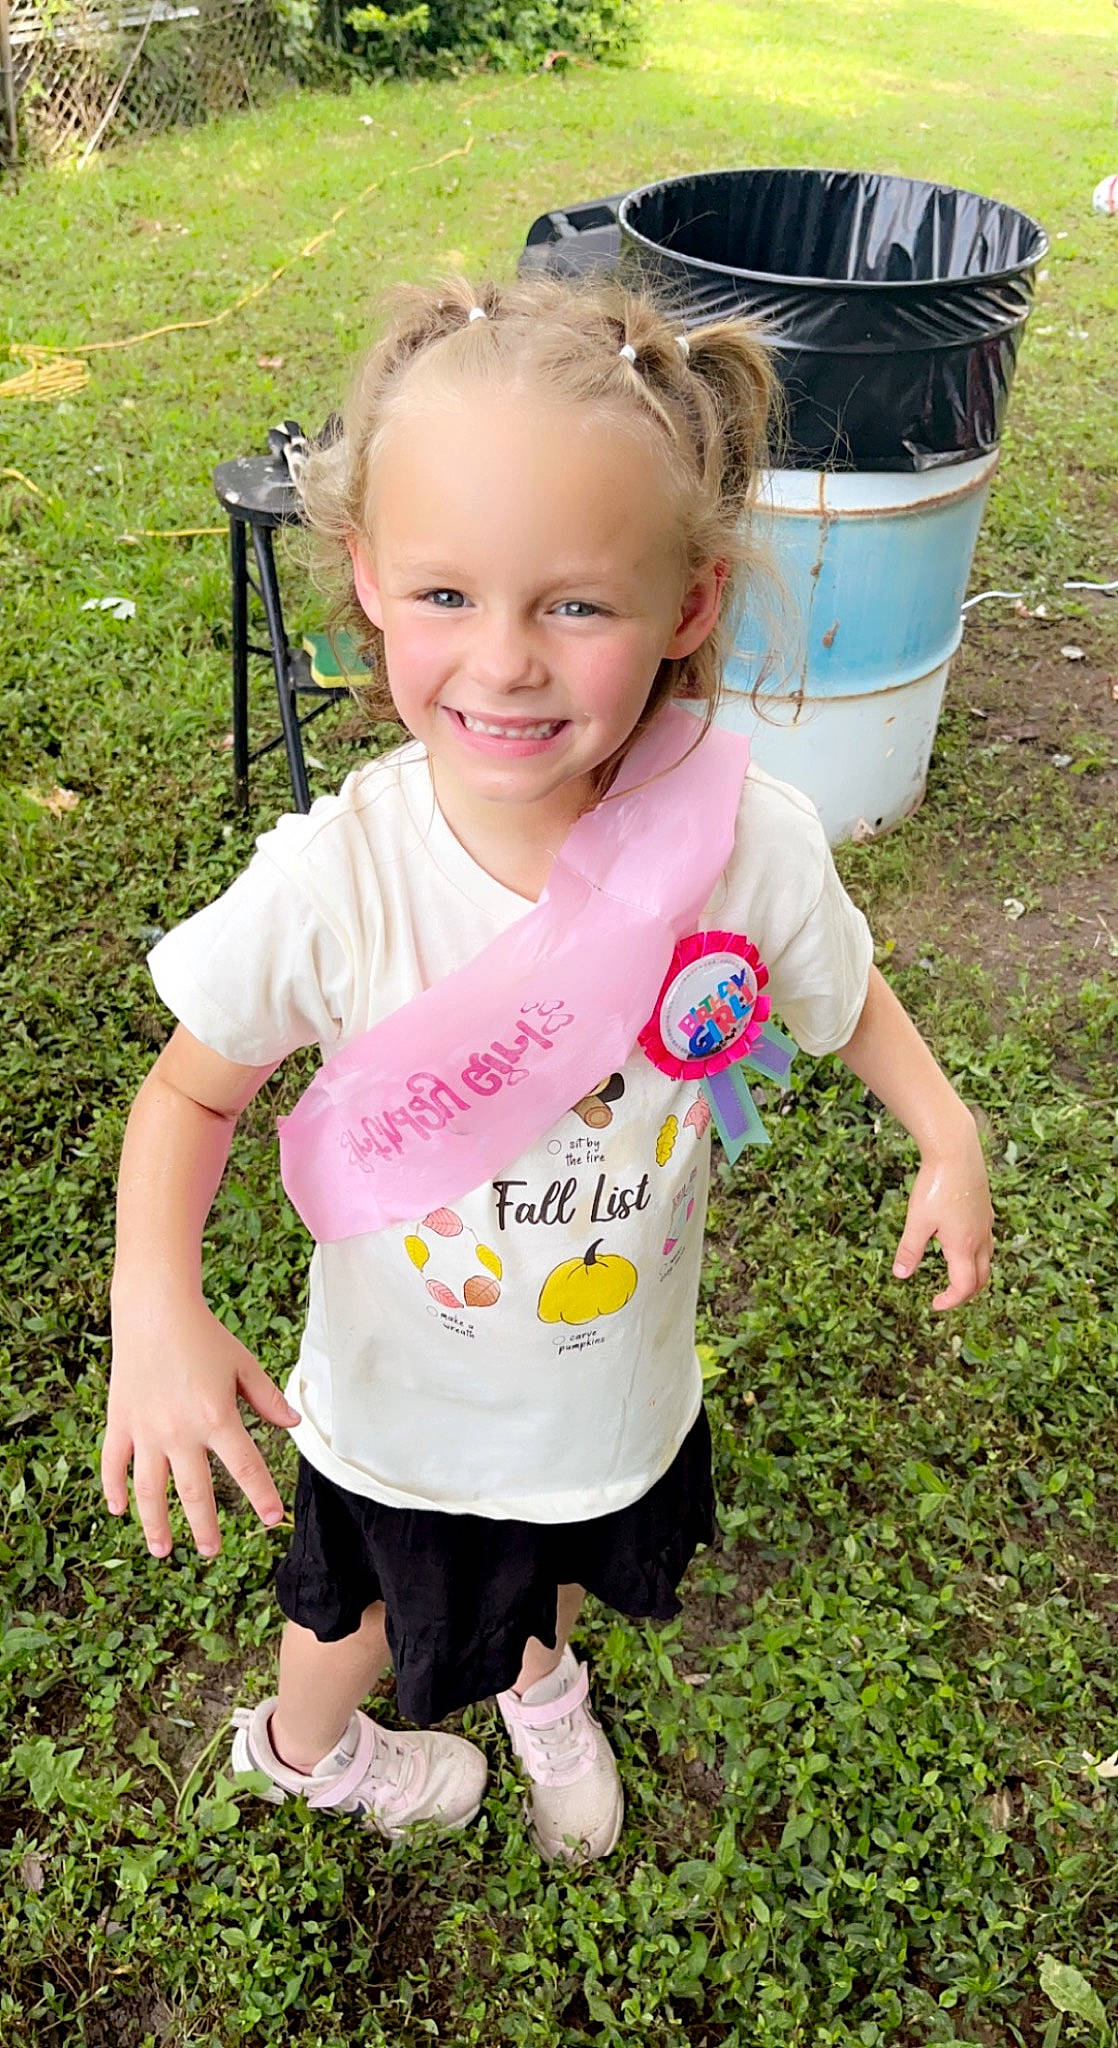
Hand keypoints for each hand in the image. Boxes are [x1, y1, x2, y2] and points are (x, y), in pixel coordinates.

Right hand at [102, 1299, 300, 1557]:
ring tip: (163, 1550)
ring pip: (149, 1489)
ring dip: (155, 1523)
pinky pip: (113, 1463)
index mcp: (216, 1416)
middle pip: (194, 1491)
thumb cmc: (204, 1335)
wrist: (154, 1309)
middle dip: (205, 1526)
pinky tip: (118, 1510)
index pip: (245, 1467)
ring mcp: (145, 1429)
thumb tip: (292, 1424)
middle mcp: (180, 1430)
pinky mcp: (119, 1421)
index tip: (272, 1520)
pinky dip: (113, 1488)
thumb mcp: (243, 1364)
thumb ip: (267, 1398)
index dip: (261, 1495)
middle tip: (213, 1551)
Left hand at [892, 1131, 993, 1310]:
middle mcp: (980, 1238)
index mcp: (964, 1245)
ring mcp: (986, 1224)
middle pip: (982, 1278)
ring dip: (974, 1274)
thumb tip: (901, 1275)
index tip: (935, 1303)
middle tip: (946, 1296)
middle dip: (965, 1293)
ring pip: (987, 1260)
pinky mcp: (985, 1210)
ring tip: (954, 1274)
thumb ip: (910, 1250)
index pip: (964, 1286)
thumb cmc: (936, 1185)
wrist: (956, 1150)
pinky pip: (987, 1241)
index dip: (951, 1300)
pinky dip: (977, 1254)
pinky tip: (960, 1243)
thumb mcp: (917, 1220)